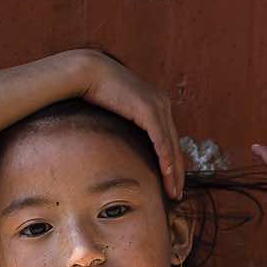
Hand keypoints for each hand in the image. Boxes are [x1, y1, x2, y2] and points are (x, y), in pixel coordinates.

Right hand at [77, 49, 184, 198]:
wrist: (88, 71)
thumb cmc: (97, 92)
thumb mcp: (118, 111)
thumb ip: (128, 124)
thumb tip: (124, 143)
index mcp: (157, 105)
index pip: (170, 141)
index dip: (173, 164)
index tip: (172, 184)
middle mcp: (162, 104)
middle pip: (175, 146)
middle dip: (178, 173)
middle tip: (178, 195)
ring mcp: (158, 106)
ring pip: (171, 146)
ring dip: (174, 171)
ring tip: (174, 191)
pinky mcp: (149, 109)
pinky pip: (160, 139)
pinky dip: (165, 158)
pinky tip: (167, 173)